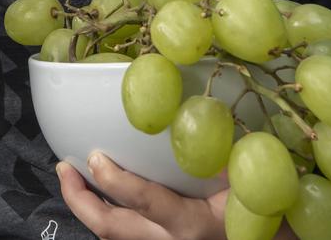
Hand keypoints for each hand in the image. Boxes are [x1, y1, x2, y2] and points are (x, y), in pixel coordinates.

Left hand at [56, 153, 297, 239]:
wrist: (266, 237)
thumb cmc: (257, 205)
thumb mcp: (241, 175)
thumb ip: (218, 148)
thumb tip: (205, 104)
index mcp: (193, 223)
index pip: (147, 202)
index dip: (117, 182)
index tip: (96, 157)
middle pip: (113, 228)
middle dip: (80, 200)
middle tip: (64, 168)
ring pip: (113, 236)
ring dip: (86, 208)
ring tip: (69, 177)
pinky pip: (123, 236)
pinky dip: (104, 216)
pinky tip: (94, 194)